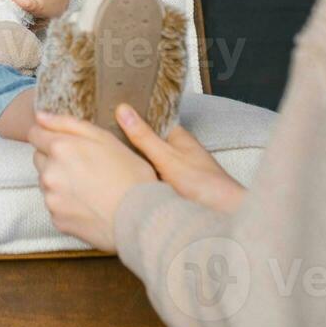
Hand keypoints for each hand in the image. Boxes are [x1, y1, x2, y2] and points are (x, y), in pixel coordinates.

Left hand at [28, 110, 155, 250]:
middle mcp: (50, 173)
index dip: (48, 135)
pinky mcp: (57, 220)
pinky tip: (89, 203)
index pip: (34, 134)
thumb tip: (40, 116)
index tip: (64, 142)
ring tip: (89, 186)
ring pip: (46, 182)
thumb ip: (68, 123)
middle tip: (83, 165)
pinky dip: (66, 203)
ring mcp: (52, 199)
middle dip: (54, 158)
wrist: (141, 219)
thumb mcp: (105, 138)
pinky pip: (55, 205)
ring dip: (60, 181)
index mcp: (61, 148)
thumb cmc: (130, 175)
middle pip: (39, 158)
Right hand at [116, 104, 245, 213]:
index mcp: (177, 137)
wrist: (224, 215)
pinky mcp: (171, 190)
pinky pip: (150, 180)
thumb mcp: (167, 157)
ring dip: (133, 163)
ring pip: (147, 162)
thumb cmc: (204, 184)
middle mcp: (176, 152)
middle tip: (101, 137)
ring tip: (105, 157)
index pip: (151, 119)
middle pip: (147, 142)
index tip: (107, 112)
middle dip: (128, 142)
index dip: (131, 116)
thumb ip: (144, 137)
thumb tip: (123, 110)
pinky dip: (139, 180)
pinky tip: (123, 182)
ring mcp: (174, 171)